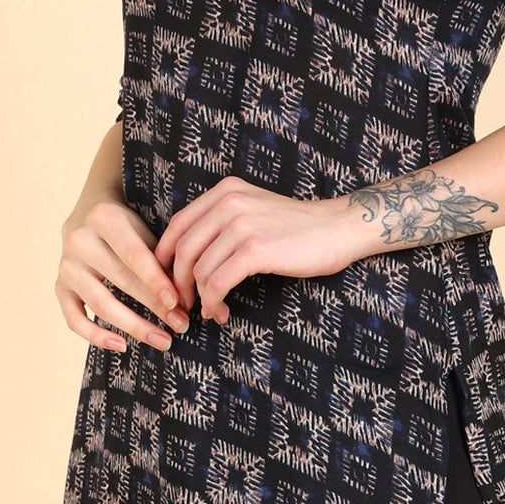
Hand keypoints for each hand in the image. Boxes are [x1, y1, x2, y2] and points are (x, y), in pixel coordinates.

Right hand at [56, 192, 190, 353]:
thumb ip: (167, 261)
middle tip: (181, 326)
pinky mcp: (59, 286)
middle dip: (154, 307)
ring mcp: (66, 265)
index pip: (134, 256)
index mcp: (104, 218)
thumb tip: (195, 304)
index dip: (156, 282)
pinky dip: (95, 335)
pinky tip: (122, 345)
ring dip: (134, 327)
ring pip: (100, 304)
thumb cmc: (130, 227)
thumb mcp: (147, 230)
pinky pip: (73, 318)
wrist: (89, 213)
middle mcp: (79, 241)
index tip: (179, 304)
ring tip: (163, 341)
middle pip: (120, 281)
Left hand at [153, 177, 368, 323]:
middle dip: (177, 283)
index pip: (177, 225)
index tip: (168, 281)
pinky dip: (213, 302)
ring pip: (198, 269)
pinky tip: (221, 311)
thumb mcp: (255, 210)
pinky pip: (217, 282)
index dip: (165, 258)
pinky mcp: (255, 250)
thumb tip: (189, 255)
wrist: (339, 229)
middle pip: (182, 249)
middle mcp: (228, 203)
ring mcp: (241, 225)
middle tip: (185, 304)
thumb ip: (223, 220)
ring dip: (199, 298)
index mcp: (225, 191)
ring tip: (212, 311)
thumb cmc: (299, 228)